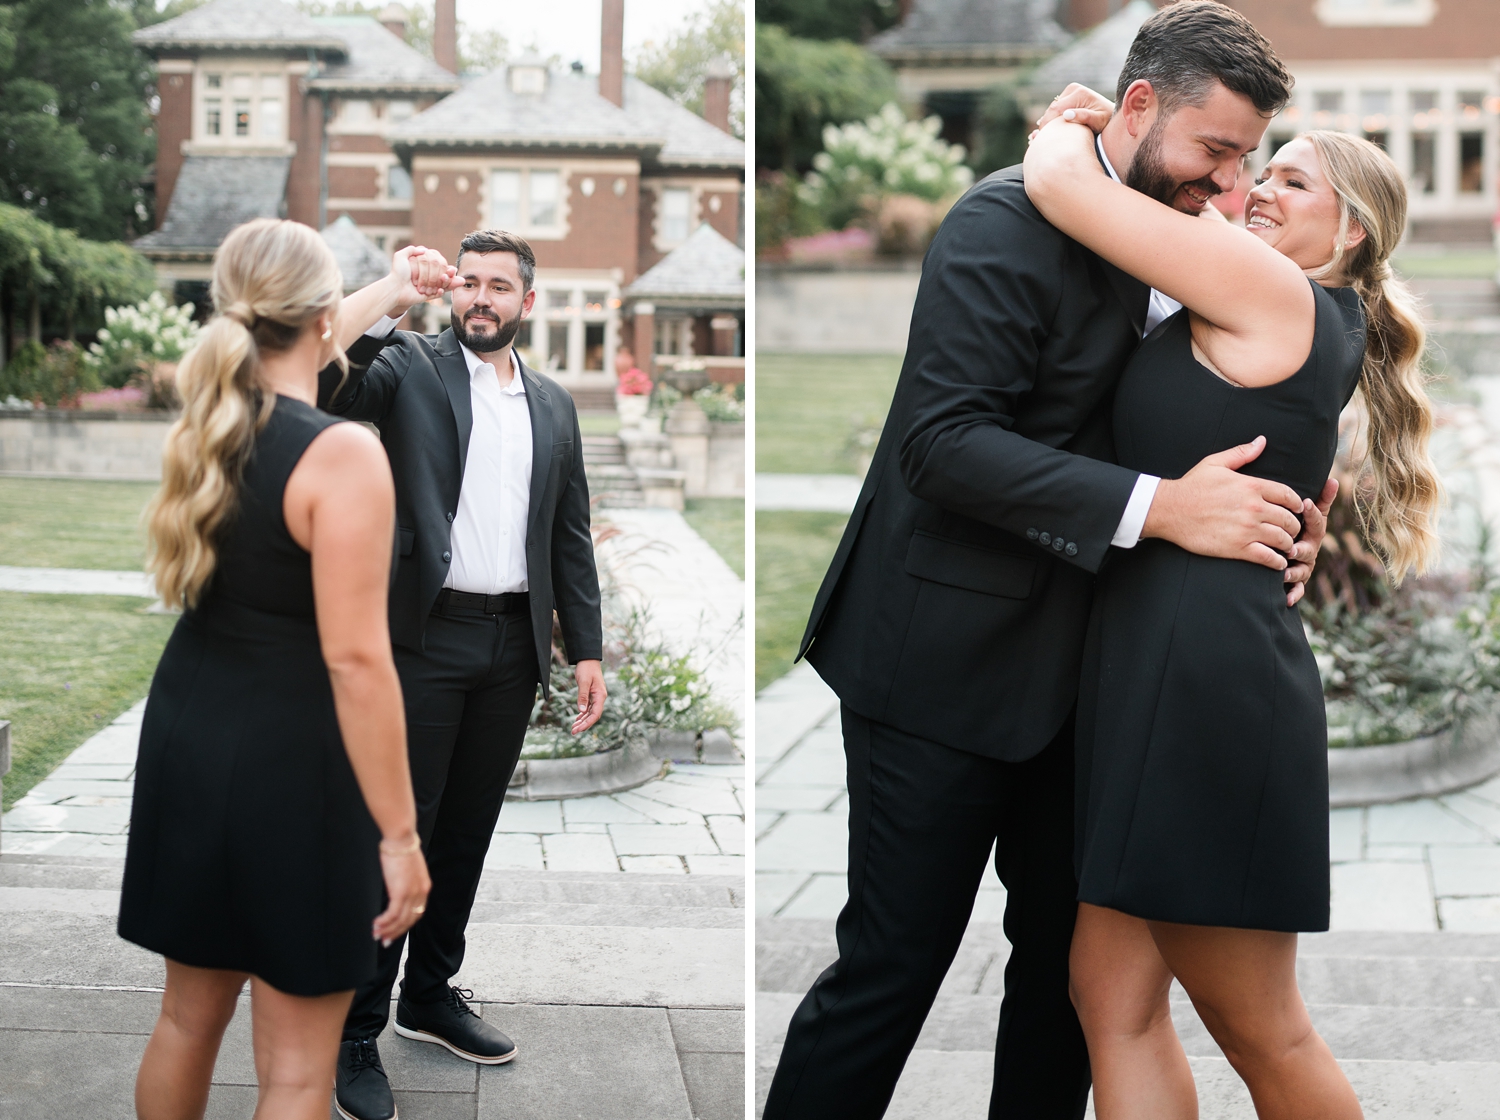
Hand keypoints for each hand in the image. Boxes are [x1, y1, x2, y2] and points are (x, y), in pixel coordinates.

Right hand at [373, 833, 430, 945]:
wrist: (401, 840)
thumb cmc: (401, 850)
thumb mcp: (408, 869)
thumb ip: (406, 882)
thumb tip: (396, 890)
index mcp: (424, 887)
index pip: (417, 913)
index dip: (405, 925)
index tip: (395, 931)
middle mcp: (421, 893)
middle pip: (409, 920)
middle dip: (396, 932)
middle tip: (384, 940)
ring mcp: (412, 894)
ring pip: (400, 920)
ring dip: (387, 930)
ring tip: (376, 935)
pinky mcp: (401, 892)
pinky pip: (393, 914)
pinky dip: (384, 922)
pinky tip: (376, 925)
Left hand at [386, 244, 458, 316]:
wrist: (395, 288)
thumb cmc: (397, 272)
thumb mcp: (400, 256)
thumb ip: (411, 249)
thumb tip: (424, 250)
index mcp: (422, 266)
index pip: (438, 263)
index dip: (443, 265)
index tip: (446, 266)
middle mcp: (426, 275)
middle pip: (442, 273)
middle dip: (444, 274)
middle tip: (443, 276)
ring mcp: (428, 285)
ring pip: (443, 283)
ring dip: (445, 282)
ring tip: (443, 280)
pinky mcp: (427, 295)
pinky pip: (439, 294)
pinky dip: (441, 291)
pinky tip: (439, 290)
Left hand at [572, 659, 605, 733]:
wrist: (588, 659)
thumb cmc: (586, 669)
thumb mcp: (583, 681)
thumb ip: (582, 696)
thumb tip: (582, 710)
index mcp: (600, 695)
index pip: (595, 714)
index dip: (588, 723)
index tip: (579, 729)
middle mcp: (600, 698)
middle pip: (593, 716)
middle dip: (584, 725)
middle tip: (573, 732)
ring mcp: (596, 697)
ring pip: (590, 713)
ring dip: (582, 721)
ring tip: (573, 728)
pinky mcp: (592, 695)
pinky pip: (588, 708)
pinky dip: (582, 715)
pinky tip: (577, 719)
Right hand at [1030, 82, 1113, 139]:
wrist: (1112, 114)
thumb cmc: (1107, 120)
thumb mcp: (1099, 121)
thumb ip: (1085, 117)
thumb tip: (1067, 115)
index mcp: (1079, 93)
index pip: (1055, 109)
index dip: (1047, 124)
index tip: (1043, 139)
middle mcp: (1073, 89)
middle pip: (1051, 109)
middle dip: (1046, 124)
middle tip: (1041, 141)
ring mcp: (1069, 92)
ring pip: (1052, 110)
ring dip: (1048, 123)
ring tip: (1044, 138)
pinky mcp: (1067, 97)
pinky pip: (1055, 110)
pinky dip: (1052, 120)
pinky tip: (1049, 131)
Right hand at [1143, 436, 1305, 570]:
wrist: (1168, 510)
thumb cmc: (1191, 486)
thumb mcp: (1215, 463)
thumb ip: (1242, 453)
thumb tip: (1261, 441)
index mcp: (1251, 486)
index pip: (1288, 496)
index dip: (1297, 504)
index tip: (1297, 509)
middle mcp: (1254, 508)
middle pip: (1289, 519)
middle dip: (1294, 526)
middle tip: (1292, 531)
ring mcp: (1247, 529)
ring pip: (1282, 539)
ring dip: (1288, 545)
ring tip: (1286, 547)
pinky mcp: (1237, 548)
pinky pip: (1268, 557)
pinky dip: (1277, 562)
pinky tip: (1278, 562)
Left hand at [1283, 477, 1337, 606]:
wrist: (1292, 553)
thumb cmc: (1301, 528)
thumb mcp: (1310, 514)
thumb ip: (1321, 500)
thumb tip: (1334, 479)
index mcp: (1314, 532)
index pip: (1317, 522)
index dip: (1313, 512)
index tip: (1304, 503)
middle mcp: (1311, 550)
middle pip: (1309, 550)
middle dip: (1302, 550)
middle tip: (1291, 549)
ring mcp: (1305, 566)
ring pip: (1303, 571)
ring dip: (1294, 573)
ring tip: (1284, 574)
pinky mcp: (1298, 581)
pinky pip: (1298, 590)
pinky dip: (1294, 594)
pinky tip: (1287, 598)